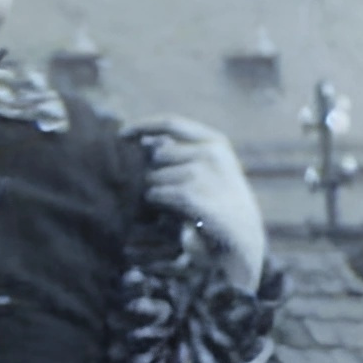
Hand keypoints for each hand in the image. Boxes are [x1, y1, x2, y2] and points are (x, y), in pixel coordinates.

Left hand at [126, 115, 267, 292]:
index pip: (171, 124)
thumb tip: (146, 142)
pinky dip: (159, 203)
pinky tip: (172, 213)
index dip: (142, 126)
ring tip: (176, 205)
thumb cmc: (218, 202)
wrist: (240, 238)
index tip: (121, 134)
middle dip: (154, 172)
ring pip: (155, 176)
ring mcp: (203, 174)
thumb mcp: (206, 170)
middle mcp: (211, 153)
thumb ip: (180, 153)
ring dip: (157, 191)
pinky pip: (157, 194)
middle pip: (158, 155)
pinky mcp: (193, 196)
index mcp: (215, 142)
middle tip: (170, 191)